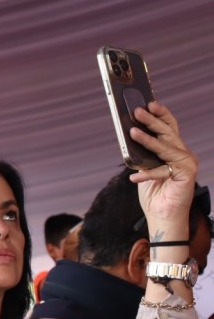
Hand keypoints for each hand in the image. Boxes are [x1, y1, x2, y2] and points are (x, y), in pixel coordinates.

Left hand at [127, 102, 198, 227]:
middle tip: (136, 111)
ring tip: (132, 132)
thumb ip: (142, 154)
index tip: (149, 103)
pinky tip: (134, 177)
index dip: (160, 114)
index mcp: (173, 149)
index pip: (169, 127)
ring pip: (165, 147)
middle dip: (151, 120)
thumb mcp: (144, 168)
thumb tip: (130, 135)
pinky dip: (147, 173)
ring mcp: (187, 162)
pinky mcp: (187, 174)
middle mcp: (182, 153)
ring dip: (147, 140)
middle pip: (167, 132)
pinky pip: (163, 169)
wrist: (162, 215)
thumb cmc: (153, 192)